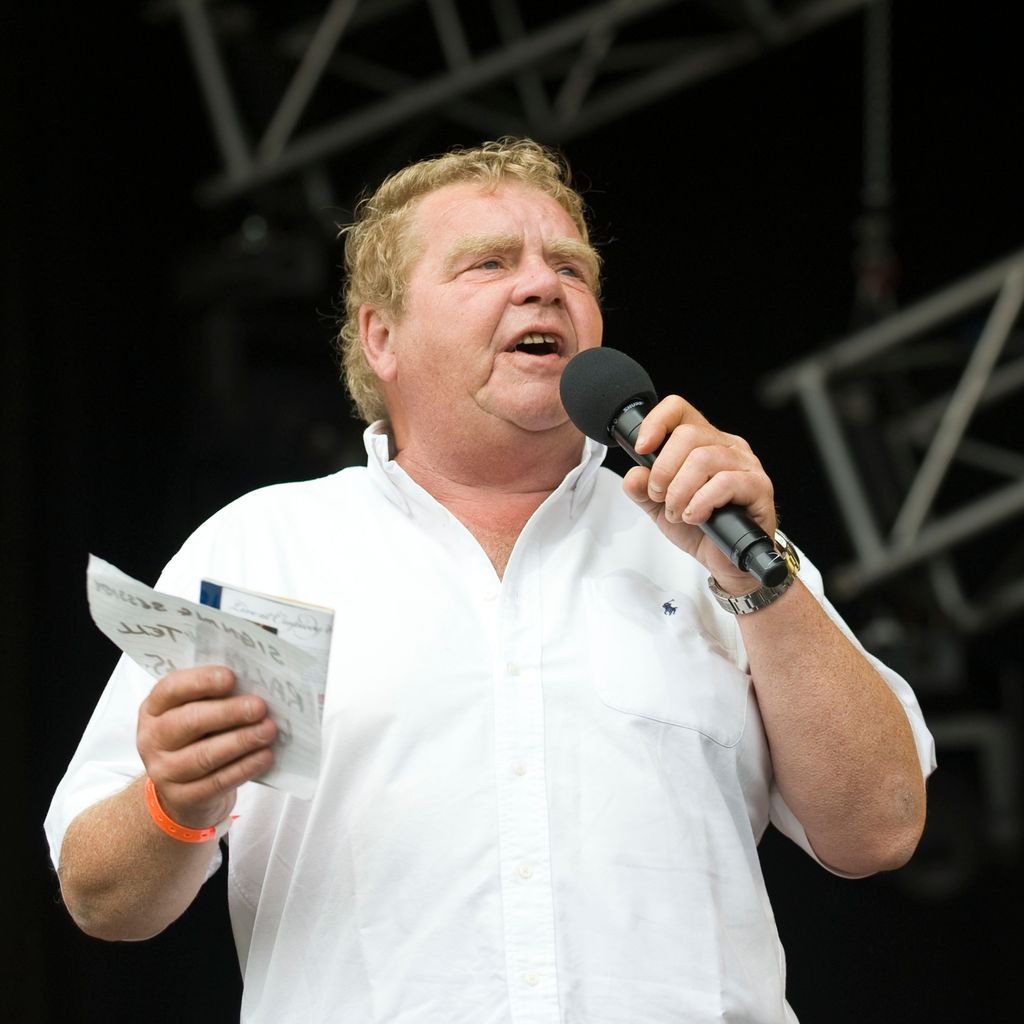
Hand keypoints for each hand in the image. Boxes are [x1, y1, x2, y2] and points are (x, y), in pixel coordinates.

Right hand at [136, 665, 275, 829]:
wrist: (184, 790)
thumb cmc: (198, 737)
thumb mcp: (197, 711)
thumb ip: (216, 697)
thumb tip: (252, 684)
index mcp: (154, 708)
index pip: (172, 688)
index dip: (201, 681)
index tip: (231, 678)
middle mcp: (152, 739)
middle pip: (189, 722)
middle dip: (228, 712)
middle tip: (260, 707)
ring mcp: (163, 771)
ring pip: (204, 755)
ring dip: (241, 741)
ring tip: (268, 731)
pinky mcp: (182, 798)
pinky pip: (216, 782)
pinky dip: (244, 768)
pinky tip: (264, 756)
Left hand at [621, 395, 777, 591]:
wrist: (727, 563)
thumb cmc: (701, 529)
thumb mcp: (661, 508)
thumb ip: (643, 490)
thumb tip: (633, 474)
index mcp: (703, 442)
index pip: (679, 410)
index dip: (656, 422)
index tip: (642, 449)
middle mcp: (726, 446)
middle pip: (688, 435)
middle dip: (663, 470)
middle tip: (659, 497)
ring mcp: (746, 464)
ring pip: (704, 459)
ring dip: (680, 491)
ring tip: (678, 512)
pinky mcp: (759, 487)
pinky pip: (725, 482)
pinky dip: (701, 502)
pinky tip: (696, 517)